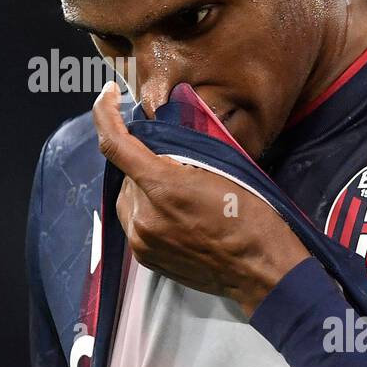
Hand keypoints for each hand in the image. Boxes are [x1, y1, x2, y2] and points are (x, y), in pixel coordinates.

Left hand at [92, 82, 310, 316]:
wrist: (262, 270)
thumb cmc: (251, 216)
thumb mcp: (222, 168)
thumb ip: (183, 149)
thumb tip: (159, 135)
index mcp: (162, 187)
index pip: (115, 144)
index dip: (104, 114)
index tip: (107, 96)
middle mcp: (144, 216)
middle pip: (126, 173)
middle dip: (144, 162)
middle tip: (178, 165)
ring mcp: (142, 240)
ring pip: (129, 198)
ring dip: (145, 187)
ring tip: (182, 194)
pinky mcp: (146, 258)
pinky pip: (135, 222)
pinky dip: (149, 210)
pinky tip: (178, 214)